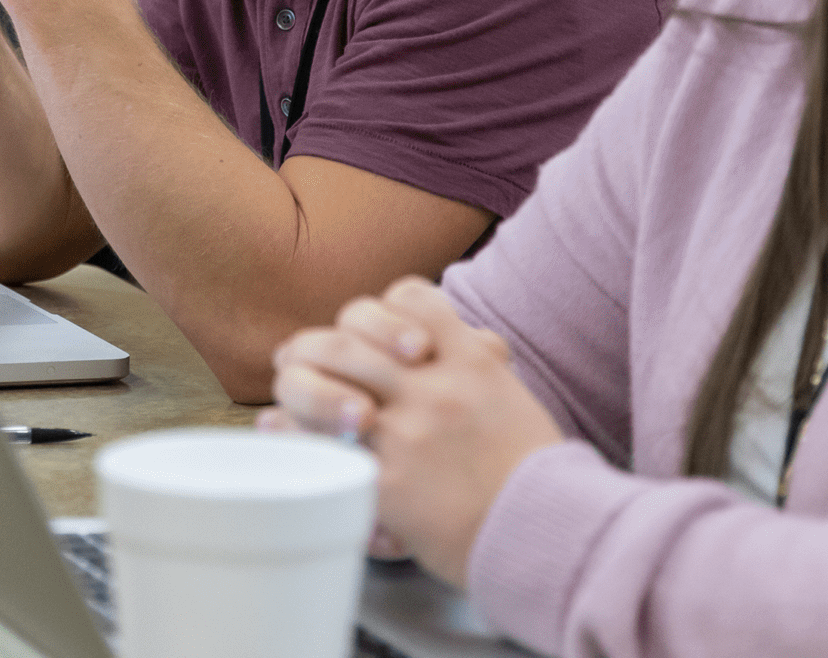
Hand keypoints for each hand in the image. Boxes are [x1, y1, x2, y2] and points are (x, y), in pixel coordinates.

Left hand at [263, 277, 563, 585]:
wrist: (547, 531)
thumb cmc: (533, 471)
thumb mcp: (513, 397)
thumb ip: (483, 366)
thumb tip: (479, 343)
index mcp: (468, 359)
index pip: (408, 296)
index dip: (381, 310)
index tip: (369, 331)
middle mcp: (431, 385)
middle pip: (347, 333)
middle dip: (318, 345)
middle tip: (305, 358)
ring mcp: (406, 431)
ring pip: (323, 379)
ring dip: (299, 384)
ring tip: (292, 393)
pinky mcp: (388, 480)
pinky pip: (321, 443)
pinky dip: (291, 432)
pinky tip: (279, 429)